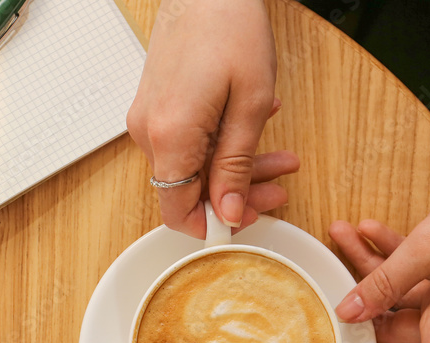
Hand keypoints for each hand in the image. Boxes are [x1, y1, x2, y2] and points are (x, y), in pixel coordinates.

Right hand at [126, 0, 297, 237]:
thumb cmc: (228, 29)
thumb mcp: (248, 104)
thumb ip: (235, 165)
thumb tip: (228, 211)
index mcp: (169, 137)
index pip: (178, 212)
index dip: (212, 226)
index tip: (244, 221)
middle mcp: (148, 133)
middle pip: (190, 191)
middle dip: (238, 195)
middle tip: (279, 189)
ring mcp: (148, 120)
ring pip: (193, 167)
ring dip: (236, 167)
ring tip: (281, 157)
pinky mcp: (155, 109)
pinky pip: (187, 144)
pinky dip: (219, 145)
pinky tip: (250, 128)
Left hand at [330, 163, 429, 342]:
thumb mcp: (429, 247)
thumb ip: (385, 282)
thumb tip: (350, 312)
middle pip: (397, 327)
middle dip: (361, 297)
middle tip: (331, 265)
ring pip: (404, 295)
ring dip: (373, 267)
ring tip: (343, 233)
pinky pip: (422, 276)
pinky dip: (397, 256)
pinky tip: (371, 230)